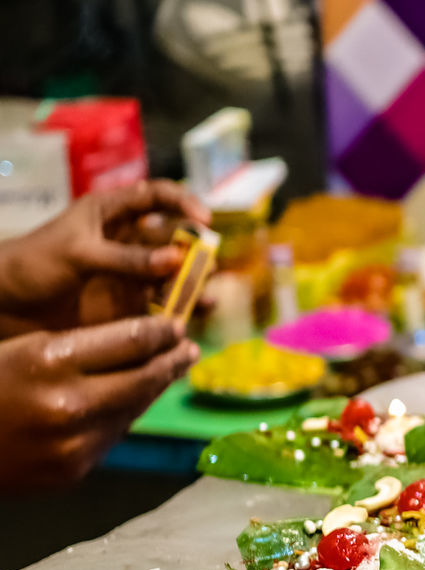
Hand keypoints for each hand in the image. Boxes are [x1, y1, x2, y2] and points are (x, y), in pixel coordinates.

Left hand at [0, 180, 209, 335]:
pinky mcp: (131, 306)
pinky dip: (181, 312)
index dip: (184, 202)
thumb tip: (176, 259)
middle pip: (176, 239)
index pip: (156, 196)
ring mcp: (132, 275)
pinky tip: (190, 319)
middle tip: (206, 267)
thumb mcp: (77, 253)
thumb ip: (126, 258)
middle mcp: (129, 242)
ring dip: (194, 284)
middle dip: (197, 251)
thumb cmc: (33, 265)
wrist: (6, 306)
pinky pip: (165, 307)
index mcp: (112, 214)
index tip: (204, 220)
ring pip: (176, 275)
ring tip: (205, 297)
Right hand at [0, 316, 198, 488]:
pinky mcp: (74, 471)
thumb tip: (142, 345)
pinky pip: (113, 437)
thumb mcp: (22, 349)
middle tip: (188, 348)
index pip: (133, 340)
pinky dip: (125, 417)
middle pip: (145, 377)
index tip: (175, 326)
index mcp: (51, 361)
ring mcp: (75, 443)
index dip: (161, 331)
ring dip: (155, 389)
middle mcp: (70, 403)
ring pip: (135, 409)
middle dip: (172, 360)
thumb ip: (79, 349)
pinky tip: (133, 402)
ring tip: (170, 371)